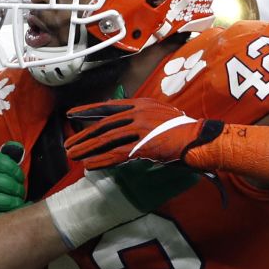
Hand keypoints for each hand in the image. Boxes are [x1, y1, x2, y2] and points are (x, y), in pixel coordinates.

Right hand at [0, 143, 27, 216]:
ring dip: (16, 202)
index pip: (5, 163)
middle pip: (5, 182)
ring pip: (3, 200)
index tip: (20, 178)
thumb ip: (4, 157)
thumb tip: (19, 149)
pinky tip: (11, 212)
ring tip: (17, 201)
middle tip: (21, 192)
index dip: (18, 172)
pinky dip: (9, 214)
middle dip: (19, 189)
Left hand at [64, 98, 220, 169]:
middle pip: (104, 124)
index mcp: (141, 103)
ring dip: (87, 148)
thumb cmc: (184, 130)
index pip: (108, 106)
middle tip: (68, 144)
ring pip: (107, 139)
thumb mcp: (161, 114)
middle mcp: (138, 112)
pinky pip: (117, 153)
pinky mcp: (144, 145)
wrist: (199, 138)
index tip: (72, 114)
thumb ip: (143, 117)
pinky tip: (90, 164)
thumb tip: (128, 124)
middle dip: (83, 135)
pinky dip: (102, 159)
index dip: (88, 110)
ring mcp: (140, 128)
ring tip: (73, 155)